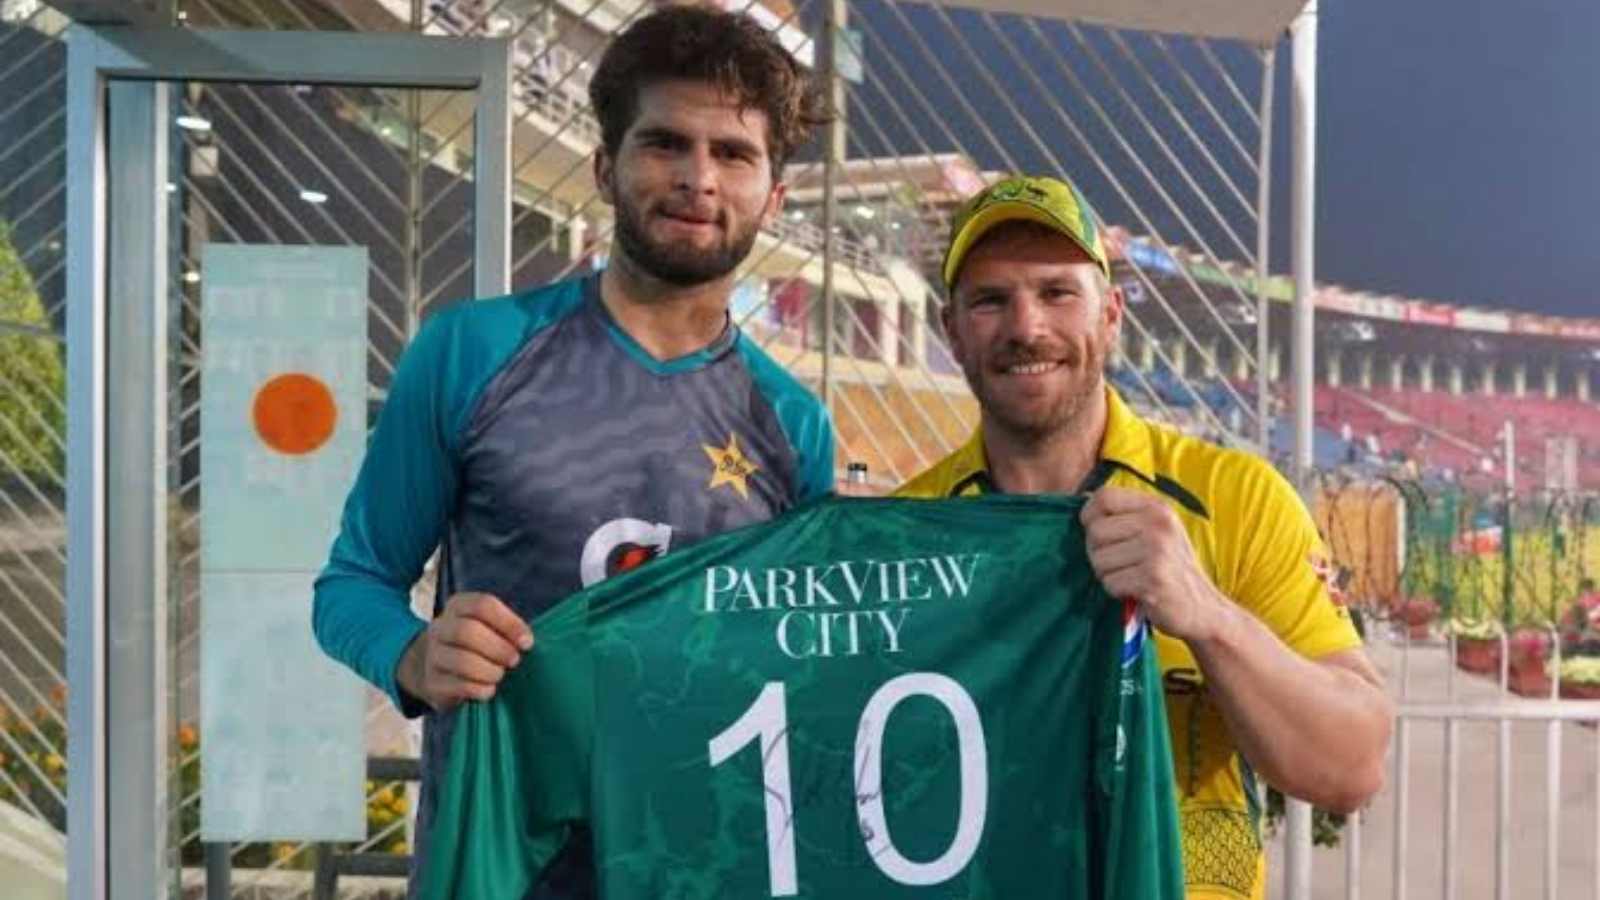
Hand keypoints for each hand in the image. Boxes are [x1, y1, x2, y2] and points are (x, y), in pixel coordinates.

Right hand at [396, 591, 532, 712]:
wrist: (438, 670)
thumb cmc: (476, 645)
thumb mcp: (489, 628)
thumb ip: (507, 629)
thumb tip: (525, 641)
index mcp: (458, 606)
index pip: (483, 605)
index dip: (509, 623)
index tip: (527, 642)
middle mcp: (440, 627)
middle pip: (467, 631)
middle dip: (498, 648)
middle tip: (514, 661)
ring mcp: (433, 655)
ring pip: (461, 660)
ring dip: (489, 670)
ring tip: (499, 675)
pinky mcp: (433, 682)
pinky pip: (458, 685)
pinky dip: (480, 689)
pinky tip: (489, 690)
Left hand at [1080, 487, 1224, 642]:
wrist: (1203, 608)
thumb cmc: (1171, 569)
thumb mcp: (1157, 531)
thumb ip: (1126, 515)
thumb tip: (1083, 499)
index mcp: (1157, 508)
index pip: (1105, 497)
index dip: (1089, 514)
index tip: (1094, 531)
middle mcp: (1158, 524)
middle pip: (1096, 531)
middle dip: (1097, 552)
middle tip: (1119, 564)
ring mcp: (1156, 551)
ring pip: (1099, 560)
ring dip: (1108, 575)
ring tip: (1130, 577)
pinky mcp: (1152, 579)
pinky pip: (1110, 583)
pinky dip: (1117, 591)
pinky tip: (1136, 591)